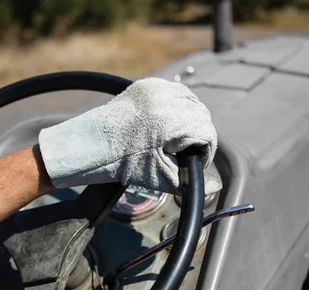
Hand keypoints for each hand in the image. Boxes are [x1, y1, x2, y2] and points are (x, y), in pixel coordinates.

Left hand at [38, 77, 217, 193]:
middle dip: (198, 133)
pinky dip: (176, 104)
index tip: (196, 162)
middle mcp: (165, 100)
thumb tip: (216, 185)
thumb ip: (189, 180)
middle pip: (201, 114)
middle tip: (183, 152)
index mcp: (171, 121)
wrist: (91, 146)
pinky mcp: (145, 85)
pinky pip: (173, 90)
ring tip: (175, 137)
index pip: (207, 131)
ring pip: (190, 100)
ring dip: (190, 117)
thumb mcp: (158, 175)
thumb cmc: (121, 163)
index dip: (206, 151)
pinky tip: (167, 121)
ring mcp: (155, 89)